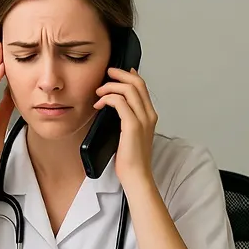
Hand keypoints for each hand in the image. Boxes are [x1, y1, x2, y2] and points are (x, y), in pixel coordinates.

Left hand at [93, 67, 157, 186]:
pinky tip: (99, 104)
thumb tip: (114, 107)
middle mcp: (149, 115)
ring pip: (128, 89)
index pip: (142, 87)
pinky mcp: (133, 126)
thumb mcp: (130, 134)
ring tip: (99, 92)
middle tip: (106, 74)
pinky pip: (119, 102)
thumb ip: (126, 119)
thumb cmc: (131, 159)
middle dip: (119, 74)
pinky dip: (107, 98)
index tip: (116, 73)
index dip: (129, 75)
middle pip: (137, 83)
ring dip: (110, 86)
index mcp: (150, 116)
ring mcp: (142, 119)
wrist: (137, 175)